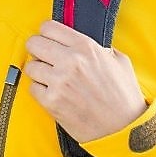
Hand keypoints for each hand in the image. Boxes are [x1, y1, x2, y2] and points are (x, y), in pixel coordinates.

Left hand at [24, 20, 146, 142]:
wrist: (124, 128)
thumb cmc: (124, 97)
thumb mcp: (119, 62)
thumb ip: (99, 48)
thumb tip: (81, 45)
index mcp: (86, 47)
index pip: (48, 27)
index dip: (46, 33)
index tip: (48, 40)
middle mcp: (70, 61)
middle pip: (33, 43)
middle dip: (37, 49)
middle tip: (44, 57)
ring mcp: (59, 81)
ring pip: (31, 66)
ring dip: (38, 72)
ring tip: (51, 78)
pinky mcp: (51, 101)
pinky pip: (33, 88)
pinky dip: (40, 90)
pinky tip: (53, 93)